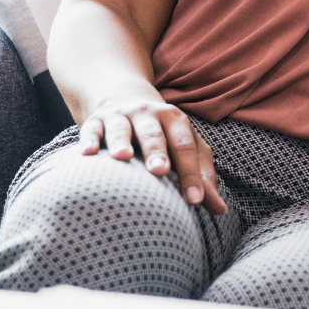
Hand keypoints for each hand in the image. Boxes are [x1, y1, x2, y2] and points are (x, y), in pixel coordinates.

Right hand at [75, 97, 228, 214]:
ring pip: (121, 128)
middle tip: (160, 171)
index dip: (191, 174)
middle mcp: (148, 114)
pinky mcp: (96, 121)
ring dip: (122, 141)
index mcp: (175, 120)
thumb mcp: (186, 148)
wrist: (127, 98)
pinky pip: (90, 129)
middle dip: (157, 151)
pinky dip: (89, 140)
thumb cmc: (164, 135)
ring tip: (122, 157)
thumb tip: (220, 210)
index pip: (186, 147)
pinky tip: (87, 153)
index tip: (195, 201)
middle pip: (154, 134)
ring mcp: (120, 116)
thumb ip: (202, 176)